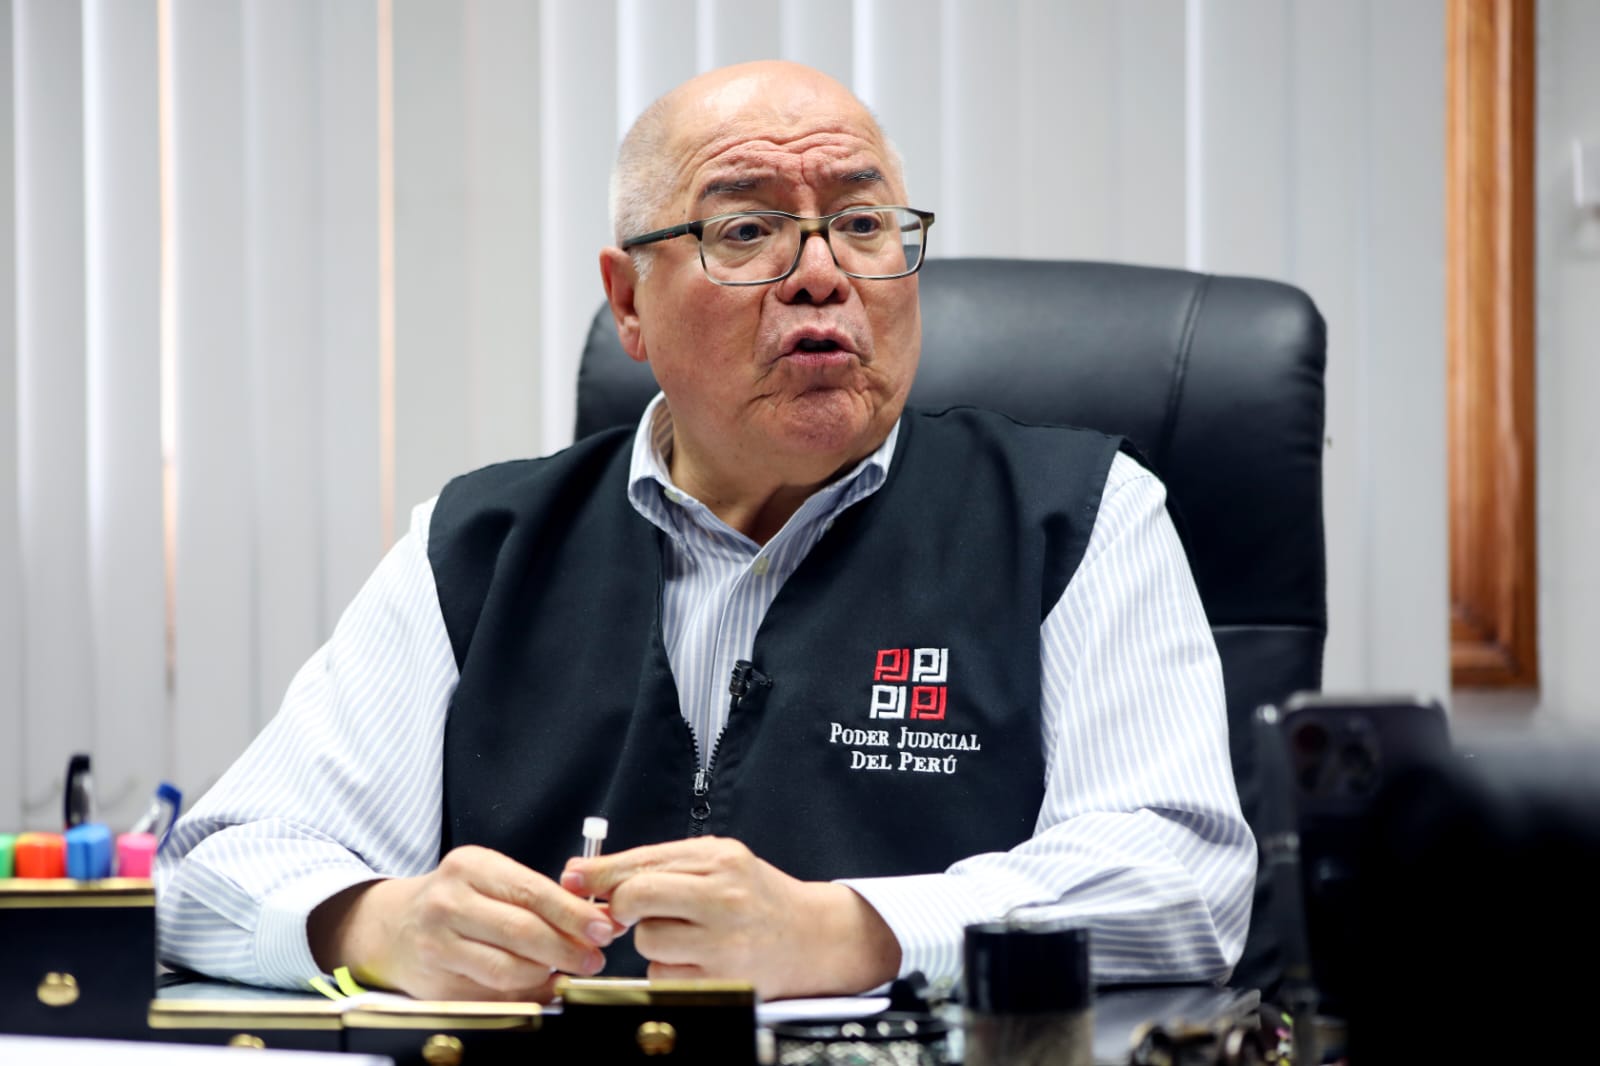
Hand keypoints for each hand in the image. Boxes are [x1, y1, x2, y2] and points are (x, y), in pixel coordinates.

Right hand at [308, 845, 616, 1000]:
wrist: (394, 926)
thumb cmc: (457, 897)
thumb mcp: (490, 877)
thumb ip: (537, 895)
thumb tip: (593, 920)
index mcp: (470, 867)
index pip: (532, 891)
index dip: (573, 914)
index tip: (603, 928)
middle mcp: (449, 903)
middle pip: (521, 932)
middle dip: (567, 949)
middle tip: (593, 958)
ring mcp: (438, 945)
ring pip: (507, 969)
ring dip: (547, 974)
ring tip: (567, 970)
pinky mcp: (436, 983)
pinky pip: (492, 994)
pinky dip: (524, 994)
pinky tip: (539, 985)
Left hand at [561, 836, 900, 999]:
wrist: (815, 937)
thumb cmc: (759, 898)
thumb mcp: (720, 862)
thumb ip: (660, 864)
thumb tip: (587, 874)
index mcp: (720, 860)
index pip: (643, 863)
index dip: (599, 874)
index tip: (573, 880)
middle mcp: (724, 897)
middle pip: (637, 898)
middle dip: (621, 907)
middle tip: (627, 913)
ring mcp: (724, 942)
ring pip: (648, 941)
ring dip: (654, 941)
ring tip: (688, 934)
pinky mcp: (722, 980)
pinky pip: (664, 977)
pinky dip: (670, 971)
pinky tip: (698, 959)